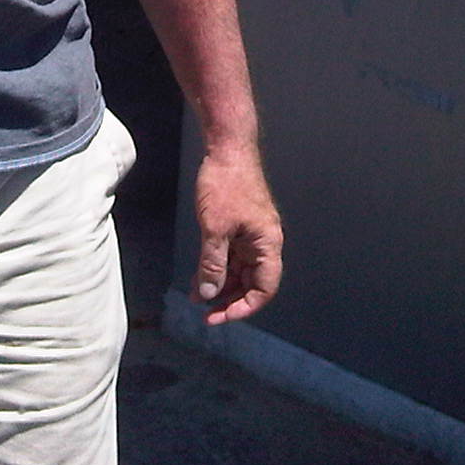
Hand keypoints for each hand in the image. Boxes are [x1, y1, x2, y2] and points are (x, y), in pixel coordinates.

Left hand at [192, 146, 281, 324]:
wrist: (226, 148)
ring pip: (238, 269)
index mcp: (268, 244)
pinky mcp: (238, 225)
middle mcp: (263, 242)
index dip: (244, 307)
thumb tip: (208, 293)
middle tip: (205, 311)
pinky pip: (230, 254)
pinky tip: (198, 276)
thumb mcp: (214, 228)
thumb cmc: (226, 183)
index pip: (264, 289)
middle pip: (251, 282)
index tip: (220, 316)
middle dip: (228, 298)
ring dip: (219, 283)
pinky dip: (216, 265)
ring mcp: (251, 234)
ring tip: (197, 296)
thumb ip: (212, 263)